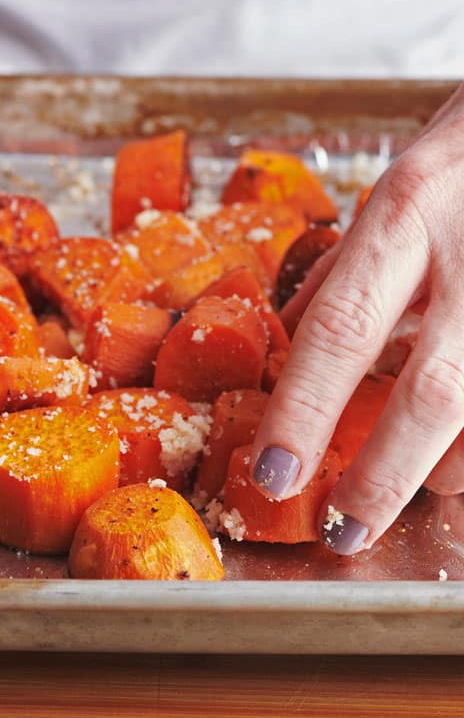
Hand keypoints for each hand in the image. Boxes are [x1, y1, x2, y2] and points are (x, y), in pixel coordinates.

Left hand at [250, 82, 463, 553]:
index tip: (273, 474)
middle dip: (383, 475)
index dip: (304, 411)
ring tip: (427, 483)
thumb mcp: (399, 189)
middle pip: (432, 390)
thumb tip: (289, 342)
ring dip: (453, 466)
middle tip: (343, 528)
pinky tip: (463, 455)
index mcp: (406, 213)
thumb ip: (349, 271)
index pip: (340, 328)